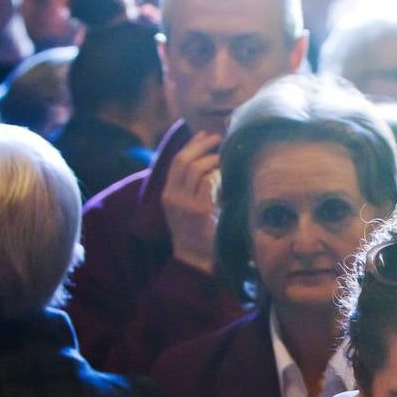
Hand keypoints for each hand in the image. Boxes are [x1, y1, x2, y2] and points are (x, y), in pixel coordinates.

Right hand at [161, 131, 222, 274]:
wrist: (196, 262)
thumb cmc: (197, 235)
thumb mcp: (185, 209)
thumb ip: (191, 188)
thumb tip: (206, 161)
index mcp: (167, 195)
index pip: (175, 161)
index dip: (190, 144)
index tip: (204, 134)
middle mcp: (172, 197)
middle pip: (184, 160)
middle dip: (202, 144)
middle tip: (219, 137)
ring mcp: (185, 204)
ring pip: (197, 169)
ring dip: (213, 159)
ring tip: (225, 157)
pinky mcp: (199, 211)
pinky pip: (209, 183)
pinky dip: (220, 175)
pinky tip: (229, 175)